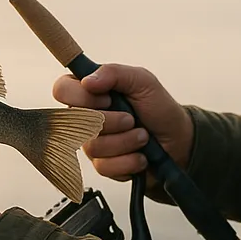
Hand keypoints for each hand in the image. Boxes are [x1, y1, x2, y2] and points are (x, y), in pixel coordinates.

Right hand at [52, 64, 192, 184]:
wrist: (178, 141)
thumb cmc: (159, 108)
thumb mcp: (142, 81)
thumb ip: (114, 73)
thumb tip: (88, 81)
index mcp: (90, 91)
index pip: (62, 89)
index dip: (80, 96)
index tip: (106, 98)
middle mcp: (86, 116)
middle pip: (74, 121)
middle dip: (111, 121)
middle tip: (131, 119)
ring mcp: (93, 142)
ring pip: (92, 146)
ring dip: (125, 141)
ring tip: (142, 136)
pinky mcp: (103, 165)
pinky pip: (105, 166)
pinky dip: (129, 160)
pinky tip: (140, 155)